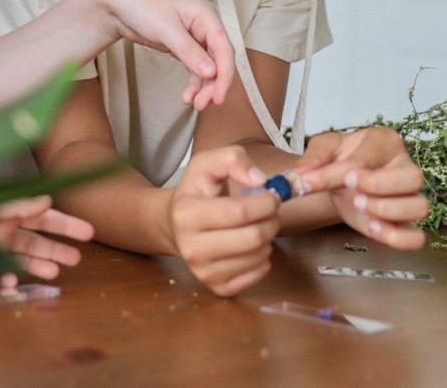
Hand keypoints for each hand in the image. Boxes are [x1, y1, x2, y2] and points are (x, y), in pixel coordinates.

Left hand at [0, 191, 94, 293]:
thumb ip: (12, 205)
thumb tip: (46, 200)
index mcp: (0, 211)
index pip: (39, 216)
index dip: (63, 223)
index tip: (87, 231)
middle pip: (36, 241)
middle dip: (57, 248)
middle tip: (79, 257)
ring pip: (23, 262)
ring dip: (40, 267)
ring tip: (55, 273)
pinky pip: (1, 281)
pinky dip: (10, 282)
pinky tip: (12, 282)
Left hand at [94, 0, 234, 109]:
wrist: (116, 2)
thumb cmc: (141, 4)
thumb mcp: (165, 29)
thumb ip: (189, 51)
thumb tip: (212, 72)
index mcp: (207, 16)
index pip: (224, 49)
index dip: (225, 75)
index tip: (219, 97)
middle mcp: (204, 26)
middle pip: (218, 60)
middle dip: (213, 84)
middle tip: (202, 104)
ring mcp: (193, 37)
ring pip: (207, 66)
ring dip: (203, 86)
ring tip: (194, 104)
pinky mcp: (182, 46)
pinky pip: (194, 67)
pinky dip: (193, 82)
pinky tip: (187, 95)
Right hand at [169, 145, 280, 295]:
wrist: (174, 224)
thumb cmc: (196, 192)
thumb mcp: (207, 164)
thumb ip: (233, 159)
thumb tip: (260, 180)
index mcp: (186, 214)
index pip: (239, 212)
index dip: (266, 202)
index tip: (271, 195)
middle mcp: (191, 248)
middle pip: (253, 237)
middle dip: (271, 220)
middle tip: (269, 211)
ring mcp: (203, 272)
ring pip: (258, 257)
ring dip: (268, 239)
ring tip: (257, 225)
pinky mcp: (217, 287)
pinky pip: (258, 276)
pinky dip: (263, 259)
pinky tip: (251, 246)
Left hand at [295, 127, 427, 249]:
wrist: (341, 180)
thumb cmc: (338, 158)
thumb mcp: (324, 148)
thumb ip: (313, 159)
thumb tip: (299, 177)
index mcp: (385, 141)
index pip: (370, 157)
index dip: (343, 171)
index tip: (318, 179)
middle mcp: (405, 167)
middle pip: (413, 177)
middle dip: (379, 186)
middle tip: (350, 190)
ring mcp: (410, 197)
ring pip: (420, 207)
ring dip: (387, 210)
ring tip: (359, 206)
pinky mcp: (404, 224)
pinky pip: (416, 237)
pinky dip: (397, 238)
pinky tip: (373, 228)